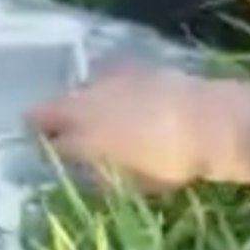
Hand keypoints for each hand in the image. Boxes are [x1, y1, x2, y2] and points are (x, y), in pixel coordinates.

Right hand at [28, 65, 249, 191]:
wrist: (207, 123)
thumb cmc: (169, 164)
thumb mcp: (130, 183)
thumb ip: (98, 176)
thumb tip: (81, 172)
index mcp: (79, 141)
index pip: (46, 146)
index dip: (43, 151)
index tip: (44, 156)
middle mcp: (80, 109)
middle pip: (44, 111)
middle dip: (41, 121)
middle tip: (46, 129)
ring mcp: (100, 84)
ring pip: (71, 91)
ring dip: (72, 101)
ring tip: (83, 110)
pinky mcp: (124, 66)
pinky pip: (101, 71)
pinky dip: (101, 81)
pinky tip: (110, 88)